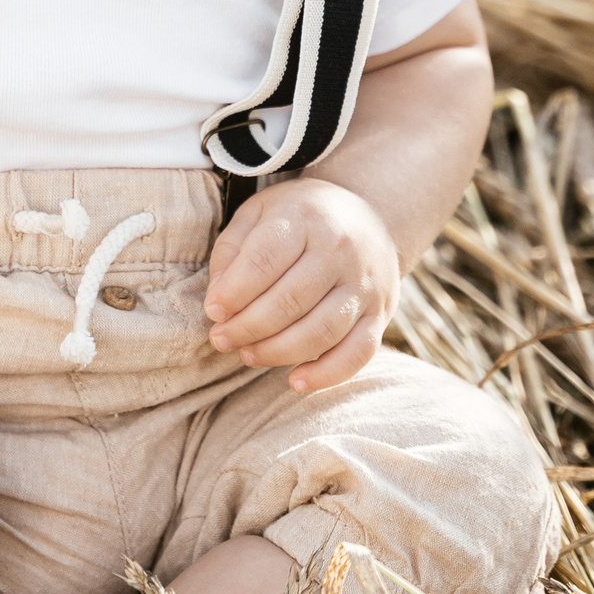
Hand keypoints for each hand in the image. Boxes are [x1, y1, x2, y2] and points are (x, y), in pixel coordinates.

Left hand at [203, 177, 398, 391]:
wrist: (371, 214)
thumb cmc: (301, 218)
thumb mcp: (260, 212)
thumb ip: (232, 250)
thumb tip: (218, 302)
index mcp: (304, 218)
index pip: (265, 259)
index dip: (234, 292)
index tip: (213, 311)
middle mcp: (340, 250)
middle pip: (290, 300)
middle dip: (248, 327)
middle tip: (221, 339)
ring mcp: (365, 284)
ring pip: (321, 331)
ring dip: (277, 352)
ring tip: (247, 354)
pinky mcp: (380, 314)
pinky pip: (358, 353)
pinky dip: (327, 374)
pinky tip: (295, 381)